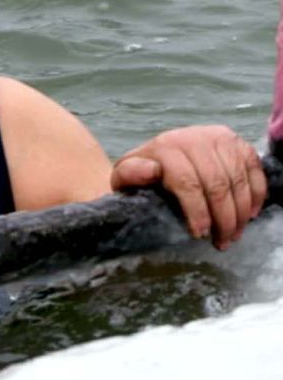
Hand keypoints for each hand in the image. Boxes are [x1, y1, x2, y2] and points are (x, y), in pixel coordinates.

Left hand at [111, 125, 265, 249]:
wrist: (157, 156)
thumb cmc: (140, 175)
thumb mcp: (124, 177)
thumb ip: (129, 176)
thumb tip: (151, 171)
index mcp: (166, 147)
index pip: (188, 182)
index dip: (197, 212)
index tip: (199, 235)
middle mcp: (194, 137)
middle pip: (218, 184)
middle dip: (223, 219)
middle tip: (221, 242)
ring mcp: (219, 137)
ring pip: (238, 180)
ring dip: (240, 213)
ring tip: (233, 235)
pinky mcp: (237, 143)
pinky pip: (254, 169)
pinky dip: (256, 194)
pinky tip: (250, 215)